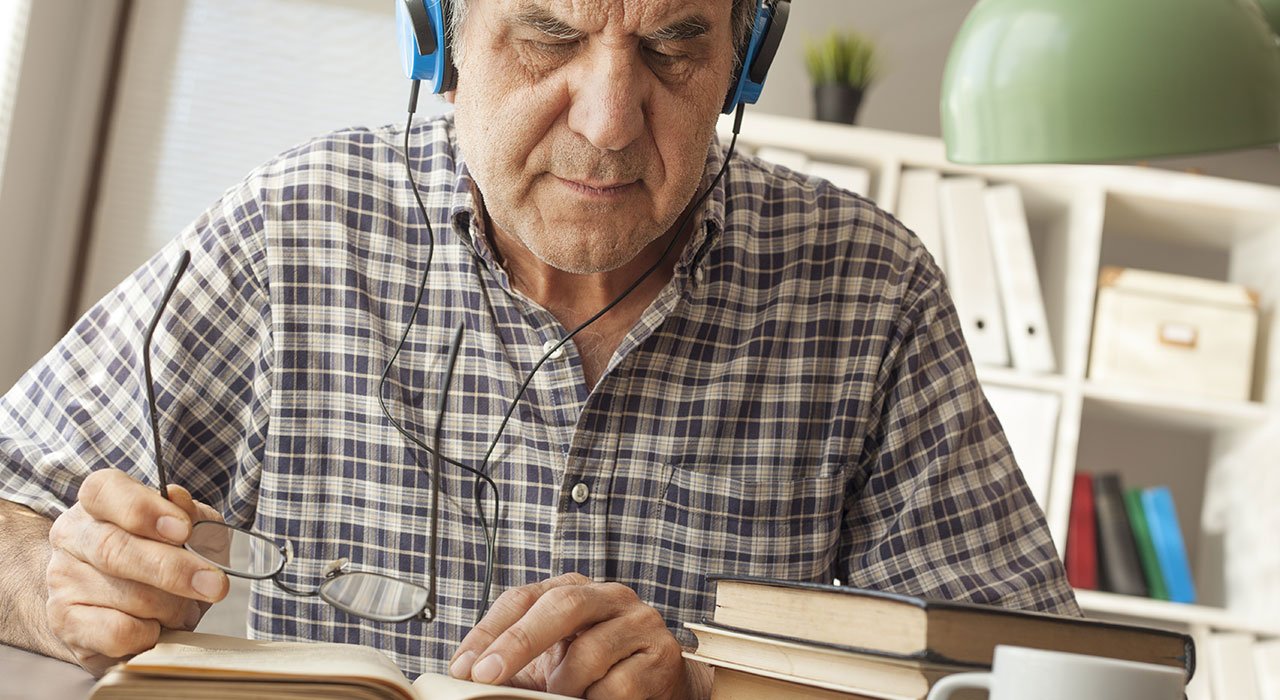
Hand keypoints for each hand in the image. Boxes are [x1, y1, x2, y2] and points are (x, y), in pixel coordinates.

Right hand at [45, 469, 229, 675]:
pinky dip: (149, 633)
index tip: (183, 530)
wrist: (125, 608)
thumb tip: (178, 500)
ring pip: (123, 595)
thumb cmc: (163, 559)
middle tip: (213, 585)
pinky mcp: (66, 624)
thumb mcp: (189, 529)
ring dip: (170, 607)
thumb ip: (190, 513)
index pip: (104, 491)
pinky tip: (155, 627)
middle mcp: (72, 537)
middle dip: (171, 569)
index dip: (143, 509)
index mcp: (98, 503)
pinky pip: (116, 632)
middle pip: (113, 548)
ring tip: (184, 609)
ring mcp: (62, 581)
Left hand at [448, 573, 705, 698]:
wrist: (660, 686)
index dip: (488, 631)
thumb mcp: (553, 662)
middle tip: (485, 676)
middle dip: (518, 642)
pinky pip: (618, 684)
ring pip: (590, 650)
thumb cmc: (596, 673)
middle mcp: (609, 596)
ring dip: (564, 684)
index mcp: (574, 590)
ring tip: (561, 695)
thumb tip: (469, 677)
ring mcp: (640, 622)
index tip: (462, 667)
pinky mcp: (662, 655)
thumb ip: (517, 665)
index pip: (523, 597)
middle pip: (561, 604)